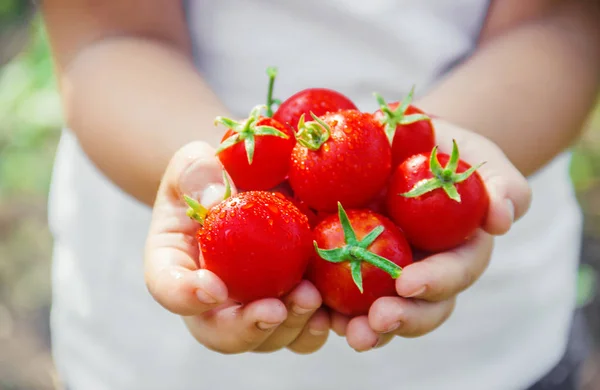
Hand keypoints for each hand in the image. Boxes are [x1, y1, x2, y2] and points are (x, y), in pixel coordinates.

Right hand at [144, 141, 328, 353]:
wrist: (249, 182)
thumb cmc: (216, 174)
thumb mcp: (196, 162)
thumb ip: (197, 173)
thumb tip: (220, 198)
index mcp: (177, 263)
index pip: (169, 287)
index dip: (185, 296)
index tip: (212, 287)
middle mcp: (212, 298)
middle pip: (220, 332)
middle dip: (248, 328)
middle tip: (275, 309)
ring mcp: (253, 305)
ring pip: (267, 338)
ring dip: (290, 328)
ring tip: (310, 298)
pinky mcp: (291, 302)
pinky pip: (304, 331)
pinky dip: (318, 326)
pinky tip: (333, 308)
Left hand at [330, 118, 532, 350]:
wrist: (401, 144)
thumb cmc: (445, 151)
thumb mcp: (477, 157)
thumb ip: (500, 184)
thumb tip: (503, 219)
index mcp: (457, 252)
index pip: (454, 274)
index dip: (435, 283)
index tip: (407, 283)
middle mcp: (423, 272)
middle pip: (420, 308)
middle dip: (401, 319)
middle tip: (376, 321)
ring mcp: (385, 274)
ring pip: (380, 313)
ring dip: (364, 327)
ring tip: (344, 330)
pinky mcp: (350, 266)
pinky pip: (339, 292)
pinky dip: (327, 305)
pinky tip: (311, 306)